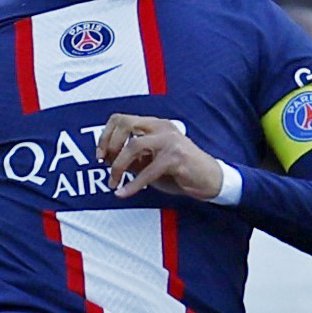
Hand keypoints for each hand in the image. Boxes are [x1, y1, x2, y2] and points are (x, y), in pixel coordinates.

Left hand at [97, 114, 225, 200]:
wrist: (210, 180)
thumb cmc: (180, 172)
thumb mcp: (150, 163)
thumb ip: (132, 159)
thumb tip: (106, 159)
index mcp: (155, 124)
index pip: (121, 119)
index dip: (106, 136)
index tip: (101, 156)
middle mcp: (162, 127)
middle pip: (125, 124)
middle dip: (109, 145)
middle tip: (105, 165)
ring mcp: (170, 140)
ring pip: (133, 146)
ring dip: (118, 166)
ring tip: (114, 183)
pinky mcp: (176, 157)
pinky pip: (148, 171)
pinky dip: (133, 184)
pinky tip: (124, 193)